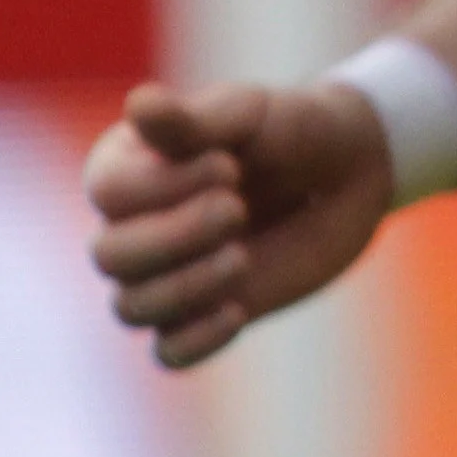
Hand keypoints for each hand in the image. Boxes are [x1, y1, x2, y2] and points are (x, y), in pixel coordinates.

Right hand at [80, 79, 396, 367]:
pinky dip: (195, 341)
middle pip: (108, 255)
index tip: (230, 166)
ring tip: (243, 256)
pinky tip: (238, 310)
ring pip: (131, 307)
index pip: (108, 192)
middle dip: (174, 237)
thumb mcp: (249, 114)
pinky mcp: (202, 312)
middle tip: (239, 208)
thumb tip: (137, 103)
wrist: (348, 169)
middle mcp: (134, 223)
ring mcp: (166, 273)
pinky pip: (168, 353)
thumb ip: (192, 122)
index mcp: (130, 165)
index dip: (165, 187)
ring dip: (187, 286)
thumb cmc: (291, 129)